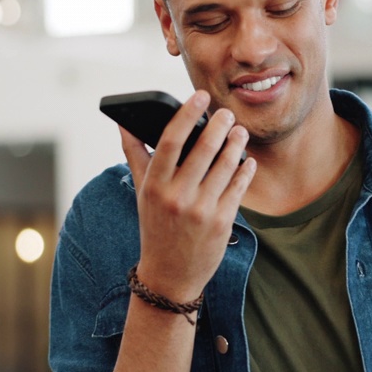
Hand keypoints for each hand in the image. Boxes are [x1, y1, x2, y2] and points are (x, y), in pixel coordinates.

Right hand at [121, 91, 255, 301]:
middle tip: (227, 113)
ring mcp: (202, 210)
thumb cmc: (155, 227)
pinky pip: (239, 186)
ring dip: (236, 144)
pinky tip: (247, 159)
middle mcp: (177, 196)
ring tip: (239, 132)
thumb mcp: (142, 193)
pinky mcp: (222, 222)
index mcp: (154, 185)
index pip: (170, 139)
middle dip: (219, 125)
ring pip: (226, 165)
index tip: (200, 96)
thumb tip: (123, 122)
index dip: (186, 113)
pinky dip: (245, 169)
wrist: (170, 275)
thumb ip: (135, 155)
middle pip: (204, 148)